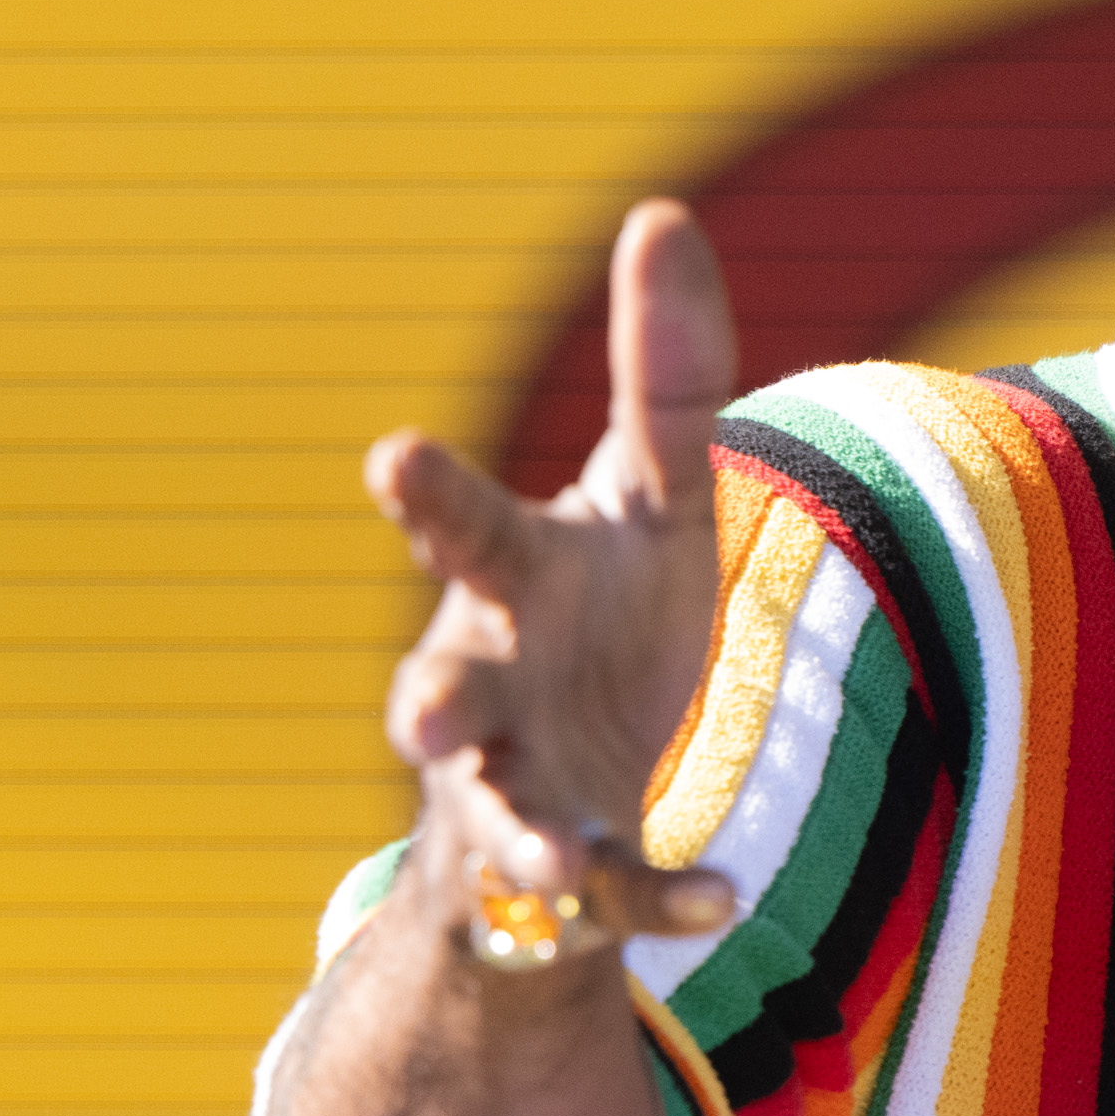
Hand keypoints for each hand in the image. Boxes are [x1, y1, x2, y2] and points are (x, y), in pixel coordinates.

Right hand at [366, 198, 738, 956]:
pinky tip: (725, 899)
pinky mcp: (576, 874)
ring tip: (555, 864)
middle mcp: (487, 687)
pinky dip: (662, 902)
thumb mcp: (651, 493)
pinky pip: (616, 902)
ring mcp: (518, 788)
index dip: (428, 494)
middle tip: (422, 717)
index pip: (465, 527)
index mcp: (511, 580)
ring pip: (502, 822)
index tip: (389, 455)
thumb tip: (663, 213)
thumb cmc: (600, 607)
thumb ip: (662, 375)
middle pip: (440, 692)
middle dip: (431, 702)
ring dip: (528, 843)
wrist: (570, 776)